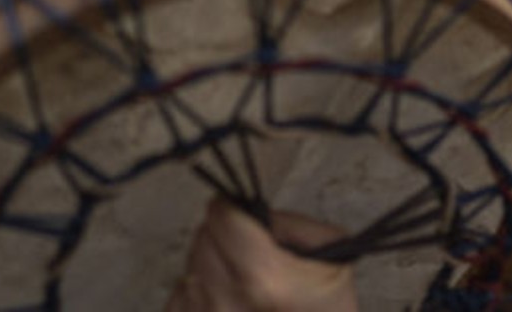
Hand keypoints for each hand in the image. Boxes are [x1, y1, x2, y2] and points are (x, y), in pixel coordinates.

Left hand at [165, 198, 356, 311]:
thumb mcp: (332, 258)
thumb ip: (290, 224)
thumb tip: (250, 213)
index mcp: (263, 278)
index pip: (222, 217)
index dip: (232, 209)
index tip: (240, 215)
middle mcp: (226, 303)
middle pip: (203, 239)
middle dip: (223, 239)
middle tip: (247, 255)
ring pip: (189, 267)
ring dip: (210, 268)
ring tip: (240, 286)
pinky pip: (179, 297)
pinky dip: (199, 296)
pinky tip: (227, 306)